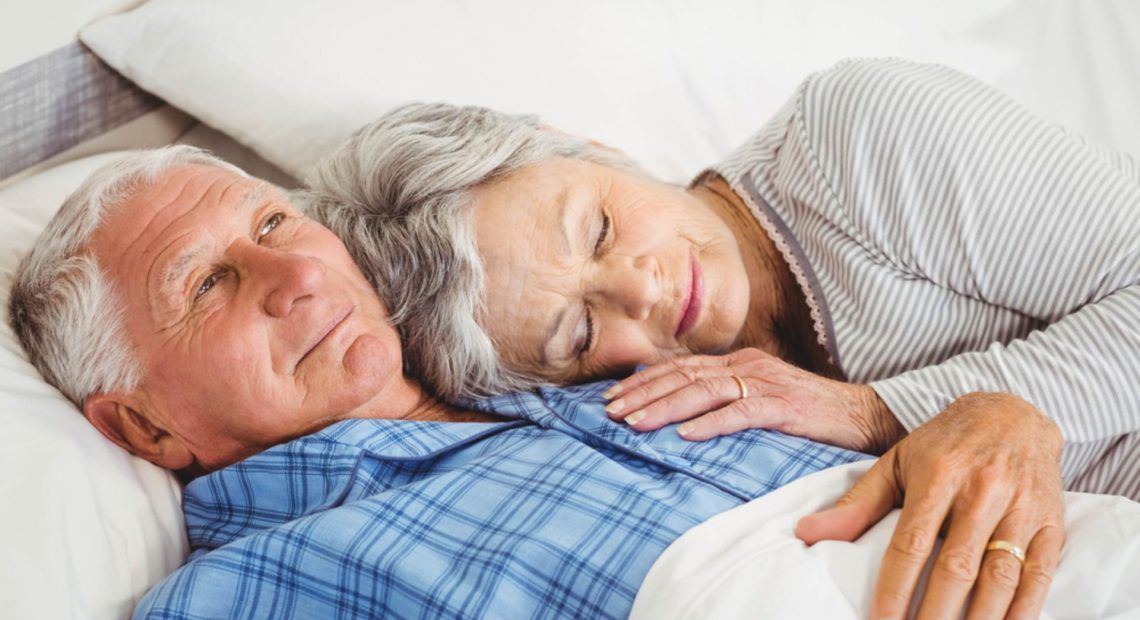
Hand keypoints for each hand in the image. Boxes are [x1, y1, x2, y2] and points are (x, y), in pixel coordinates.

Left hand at [603, 348, 904, 452]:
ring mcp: (766, 383)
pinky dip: (712, 423)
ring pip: (704, 391)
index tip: (611, 396)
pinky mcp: (784, 406)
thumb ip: (725, 400)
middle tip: (609, 412)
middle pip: (683, 375)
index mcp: (738, 362)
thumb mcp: (760, 398)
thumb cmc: (808, 412)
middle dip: (642, 393)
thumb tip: (682, 416)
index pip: (680, 366)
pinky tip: (687, 437)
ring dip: (665, 407)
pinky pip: (742, 412)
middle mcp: (747, 366)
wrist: (863, 415)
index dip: (643, 380)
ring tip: (635, 424)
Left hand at [795, 392, 1065, 618]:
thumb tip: (806, 534)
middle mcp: (983, 491)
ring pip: (1000, 577)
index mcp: (938, 475)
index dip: (894, 589)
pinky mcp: (1052, 523)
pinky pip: (1039, 575)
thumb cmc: (943, 445)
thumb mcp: (895, 463)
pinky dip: (1022, 610)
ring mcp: (1022, 508)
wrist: (1013, 413)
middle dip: (934, 615)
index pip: (911, 544)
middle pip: (956, 568)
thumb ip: (856, 504)